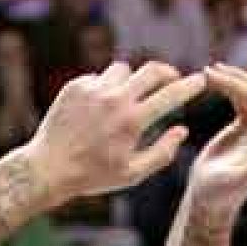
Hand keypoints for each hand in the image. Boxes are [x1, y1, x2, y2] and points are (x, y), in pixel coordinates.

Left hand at [25, 61, 205, 201]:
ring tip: (129, 95)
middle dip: (167, 72)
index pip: (172, 93)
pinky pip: (98, 78)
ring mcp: (93, 90)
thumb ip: (163, 152)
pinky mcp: (74, 87)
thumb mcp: (132, 174)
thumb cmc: (91, 175)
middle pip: (152, 69)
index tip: (200, 81)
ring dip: (131, 80)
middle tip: (170, 78)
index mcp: (133, 120)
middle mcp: (115, 100)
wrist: (46, 169)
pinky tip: (98, 105)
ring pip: (123, 70)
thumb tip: (182, 129)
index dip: (191, 85)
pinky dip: (103, 88)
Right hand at [187, 62, 246, 217]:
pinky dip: (226, 87)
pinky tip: (210, 79)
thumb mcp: (237, 183)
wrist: (207, 200)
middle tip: (214, 70)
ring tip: (208, 72)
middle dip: (241, 80)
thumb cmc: (219, 196)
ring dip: (231, 80)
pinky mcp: (244, 125)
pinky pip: (239, 99)